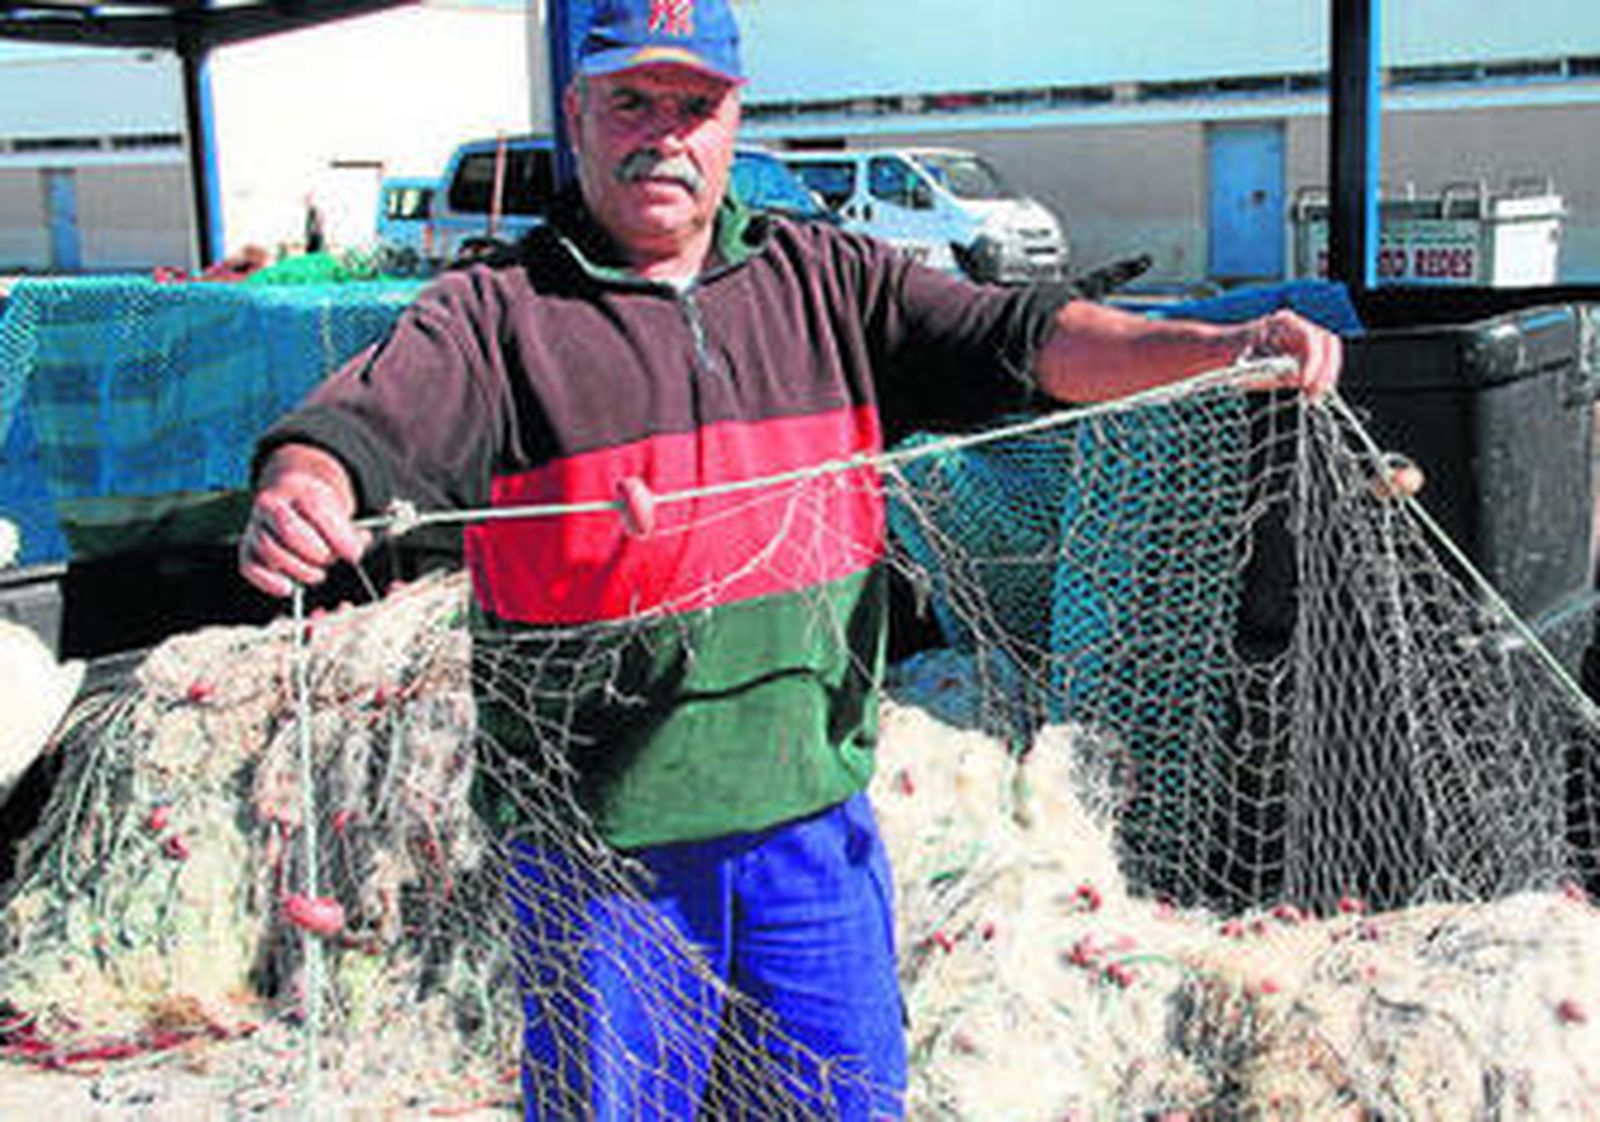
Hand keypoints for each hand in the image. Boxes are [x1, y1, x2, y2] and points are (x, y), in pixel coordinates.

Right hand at [238, 446, 368, 597]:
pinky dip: (268, 581)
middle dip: (315, 552)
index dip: (338, 535)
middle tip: (329, 560)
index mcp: (297, 488)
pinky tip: (288, 587)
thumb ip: (350, 532)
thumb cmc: (317, 510)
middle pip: (289, 530)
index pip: (314, 508)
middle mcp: (270, 505)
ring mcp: (255, 525)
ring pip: (270, 549)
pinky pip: (249, 566)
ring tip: (317, 574)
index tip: (354, 554)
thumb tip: (355, 550)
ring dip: (298, 569)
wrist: (290, 500)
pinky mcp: (247, 547)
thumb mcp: (338, 511)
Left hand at [1236, 310, 1341, 400]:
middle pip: (1327, 342)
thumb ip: (1272, 367)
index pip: (1310, 337)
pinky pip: (1323, 363)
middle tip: (1315, 392)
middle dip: (1325, 369)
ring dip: (1326, 375)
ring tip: (1313, 396)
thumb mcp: (1249, 362)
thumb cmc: (1232, 356)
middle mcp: (1297, 327)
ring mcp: (1302, 338)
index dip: (1312, 360)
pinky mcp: (1304, 353)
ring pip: (1329, 353)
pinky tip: (1311, 393)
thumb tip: (1295, 375)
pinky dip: (1321, 379)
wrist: (1225, 351)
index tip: (1303, 382)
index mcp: (1282, 323)